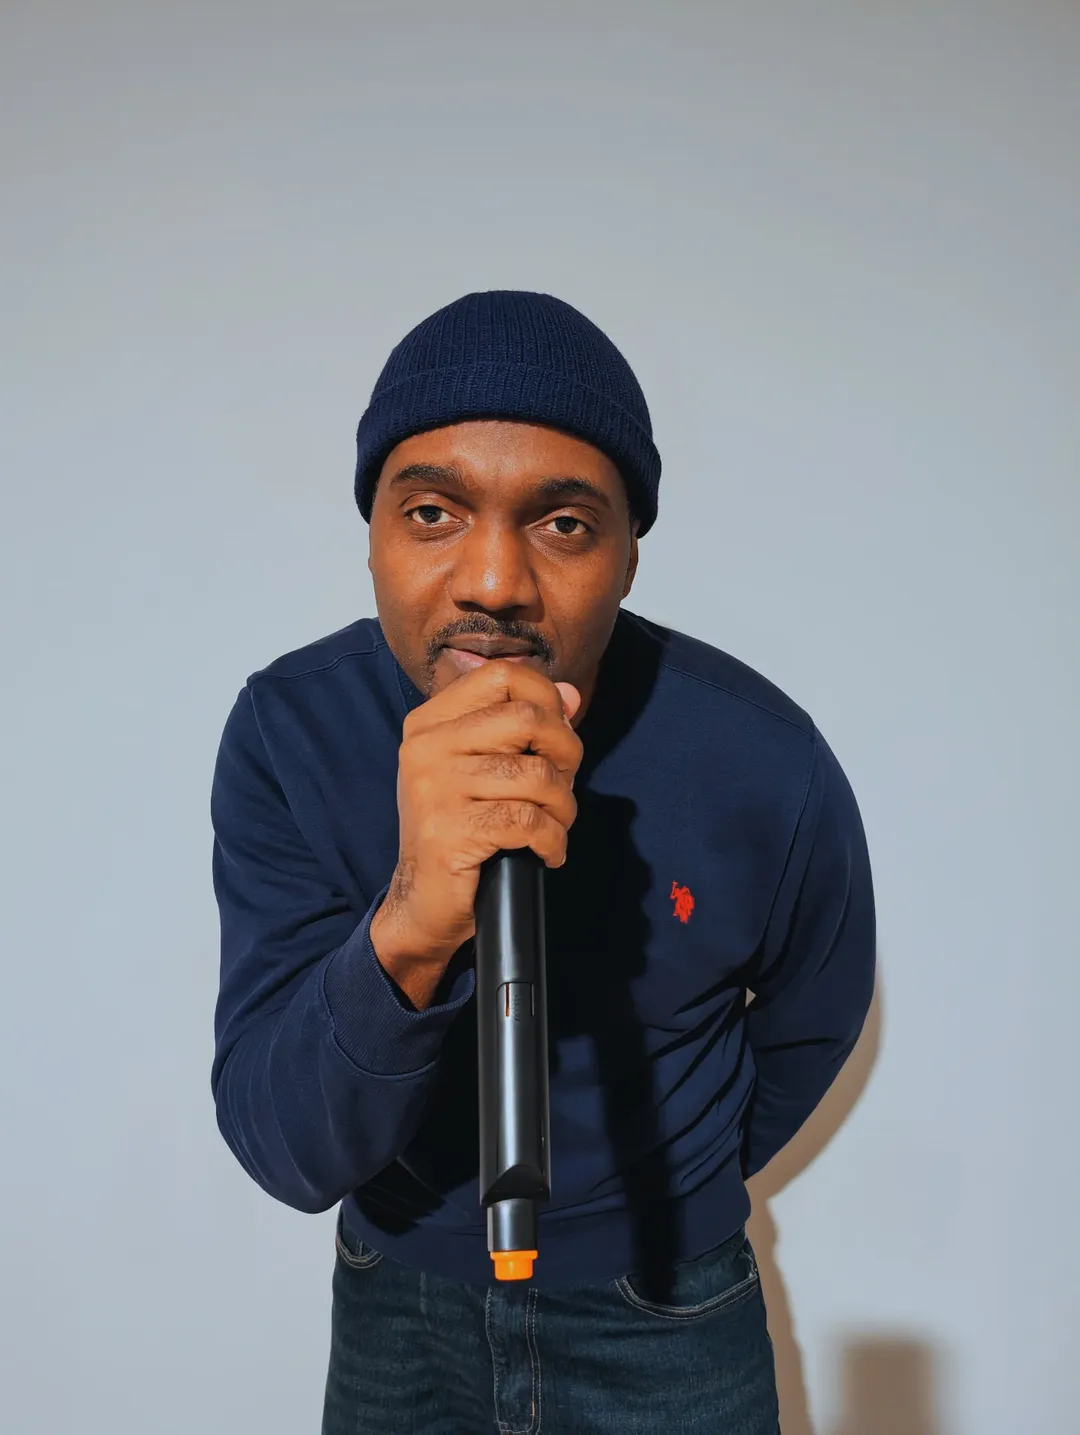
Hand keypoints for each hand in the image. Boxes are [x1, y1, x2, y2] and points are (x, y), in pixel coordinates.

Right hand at [370, 660, 582, 1008]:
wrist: (421, 902)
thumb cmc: (458, 829)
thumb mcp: (479, 768)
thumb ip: (518, 727)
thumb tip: (569, 694)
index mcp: (429, 723)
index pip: (501, 676)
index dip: (546, 698)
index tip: (556, 733)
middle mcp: (426, 748)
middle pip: (527, 718)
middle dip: (566, 751)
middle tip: (563, 783)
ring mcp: (434, 790)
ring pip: (535, 775)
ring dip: (563, 805)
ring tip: (555, 824)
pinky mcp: (450, 833)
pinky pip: (529, 822)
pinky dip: (552, 840)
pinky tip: (546, 852)